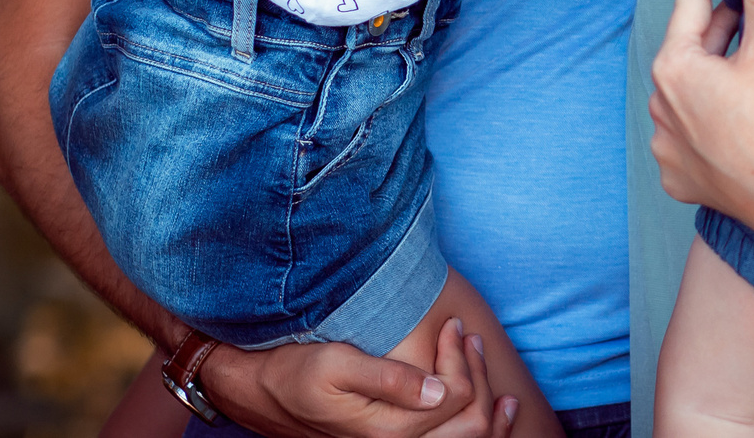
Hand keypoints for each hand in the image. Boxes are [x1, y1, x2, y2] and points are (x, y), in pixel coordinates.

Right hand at [196, 321, 520, 437]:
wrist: (264, 393)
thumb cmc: (296, 372)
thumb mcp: (337, 364)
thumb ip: (389, 380)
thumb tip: (438, 390)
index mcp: (387, 432)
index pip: (455, 398)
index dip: (460, 359)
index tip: (452, 326)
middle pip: (472, 424)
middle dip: (480, 376)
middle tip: (469, 337)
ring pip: (469, 436)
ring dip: (486, 399)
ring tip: (480, 357)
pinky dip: (478, 419)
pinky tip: (489, 398)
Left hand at [647, 0, 753, 238]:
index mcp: (674, 66)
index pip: (686, 7)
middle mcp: (658, 105)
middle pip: (690, 55)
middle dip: (716, 37)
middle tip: (743, 17)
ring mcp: (666, 146)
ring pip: (686, 100)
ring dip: (708, 86)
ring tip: (741, 81)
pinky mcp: (677, 177)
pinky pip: (688, 143)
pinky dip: (704, 130)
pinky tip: (730, 129)